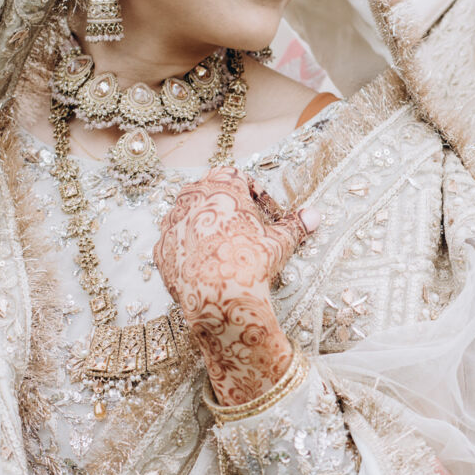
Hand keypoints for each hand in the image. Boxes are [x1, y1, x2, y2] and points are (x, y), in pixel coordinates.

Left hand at [153, 167, 317, 407]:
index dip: (255, 194)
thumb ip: (295, 225)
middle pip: (210, 192)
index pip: (237, 176)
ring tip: (226, 248)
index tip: (266, 214)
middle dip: (228, 207)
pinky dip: (189, 249)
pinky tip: (206, 265)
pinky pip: (175, 242)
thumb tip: (314, 215)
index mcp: (220, 186)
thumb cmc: (250, 262)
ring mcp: (171, 224)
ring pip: (188, 215)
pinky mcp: (160, 251)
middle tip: (247, 229)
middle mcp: (190, 198)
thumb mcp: (279, 242)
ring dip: (206, 226)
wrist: (217, 298)